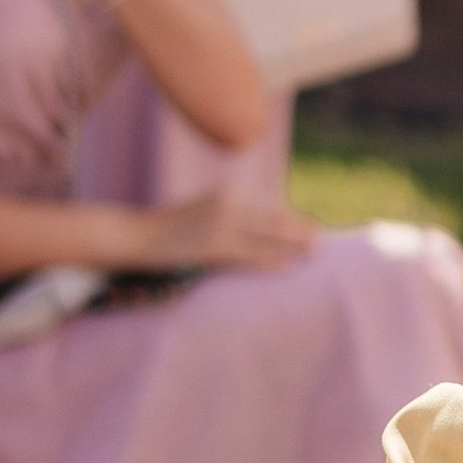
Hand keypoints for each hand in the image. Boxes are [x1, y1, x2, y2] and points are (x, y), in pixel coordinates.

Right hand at [134, 188, 321, 272]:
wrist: (139, 234)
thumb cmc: (172, 226)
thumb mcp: (206, 210)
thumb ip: (232, 213)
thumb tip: (260, 225)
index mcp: (230, 193)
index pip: (270, 205)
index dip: (293, 218)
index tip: (313, 225)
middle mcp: (230, 203)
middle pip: (276, 218)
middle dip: (301, 229)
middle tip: (323, 240)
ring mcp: (222, 225)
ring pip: (268, 235)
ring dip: (295, 244)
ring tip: (316, 253)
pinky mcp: (214, 247)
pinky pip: (251, 256)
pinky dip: (273, 261)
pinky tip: (290, 269)